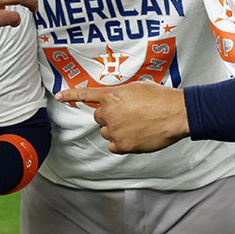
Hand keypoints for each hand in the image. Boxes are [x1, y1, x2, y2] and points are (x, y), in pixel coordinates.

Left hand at [53, 81, 188, 153]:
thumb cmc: (161, 98)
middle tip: (128, 115)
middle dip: (110, 116)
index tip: (58, 95)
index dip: (70, 95)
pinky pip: (113, 146)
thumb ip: (122, 94)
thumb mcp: (138, 87)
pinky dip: (121, 143)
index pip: (85, 94)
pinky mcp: (122, 145)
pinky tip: (135, 136)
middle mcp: (108, 113)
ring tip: (137, 125)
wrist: (176, 113)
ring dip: (116, 129)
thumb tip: (120, 99)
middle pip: (99, 117)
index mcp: (111, 96)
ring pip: (106, 132)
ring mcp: (114, 130)